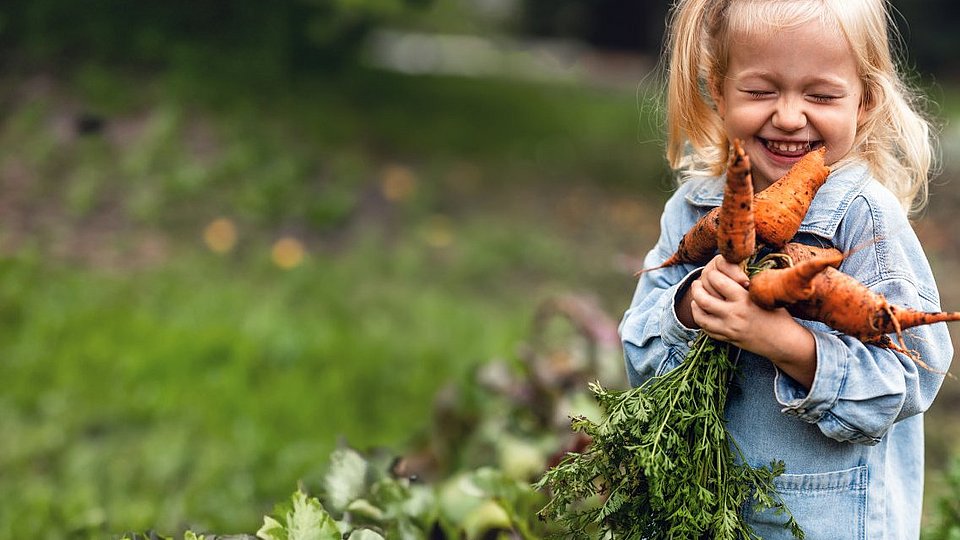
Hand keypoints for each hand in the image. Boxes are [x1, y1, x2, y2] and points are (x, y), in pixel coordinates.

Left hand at [688, 255, 816, 387]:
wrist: (785, 341)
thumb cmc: (778, 314)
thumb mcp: (764, 296)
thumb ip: (745, 287)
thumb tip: (729, 272)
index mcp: (744, 299)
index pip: (717, 281)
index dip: (712, 274)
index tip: (711, 273)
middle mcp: (734, 314)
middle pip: (703, 299)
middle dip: (696, 289)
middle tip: (696, 284)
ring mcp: (730, 329)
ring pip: (701, 317)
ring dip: (695, 306)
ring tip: (696, 299)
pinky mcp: (729, 339)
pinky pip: (707, 330)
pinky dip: (702, 321)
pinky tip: (702, 314)